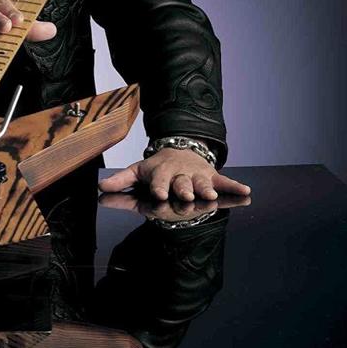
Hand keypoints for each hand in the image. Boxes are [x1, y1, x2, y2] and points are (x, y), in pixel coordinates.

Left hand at [98, 147, 250, 204]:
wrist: (179, 150)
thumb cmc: (156, 170)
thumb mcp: (137, 175)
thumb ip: (120, 184)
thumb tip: (99, 189)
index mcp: (161, 175)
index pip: (159, 183)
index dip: (159, 189)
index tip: (159, 195)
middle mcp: (180, 176)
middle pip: (182, 185)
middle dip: (184, 190)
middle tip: (187, 196)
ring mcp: (197, 177)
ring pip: (203, 184)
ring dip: (207, 189)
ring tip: (212, 196)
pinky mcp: (212, 178)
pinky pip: (225, 183)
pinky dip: (235, 188)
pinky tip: (246, 192)